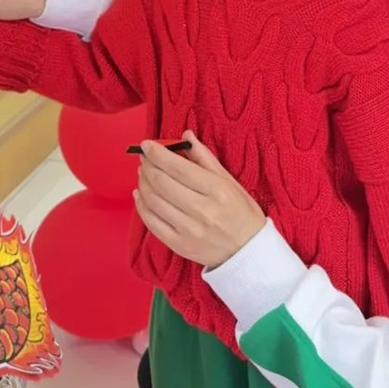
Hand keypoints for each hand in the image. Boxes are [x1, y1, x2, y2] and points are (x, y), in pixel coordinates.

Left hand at [135, 132, 265, 268]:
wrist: (248, 252)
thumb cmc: (241, 212)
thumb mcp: (230, 182)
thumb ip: (205, 158)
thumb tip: (186, 135)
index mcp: (217, 191)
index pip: (178, 168)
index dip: (158, 153)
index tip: (147, 144)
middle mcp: (202, 211)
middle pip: (162, 182)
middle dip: (148, 165)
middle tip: (145, 157)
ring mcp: (188, 230)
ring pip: (153, 200)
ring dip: (143, 182)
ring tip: (143, 172)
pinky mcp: (178, 245)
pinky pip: (151, 222)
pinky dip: (141, 205)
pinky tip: (140, 193)